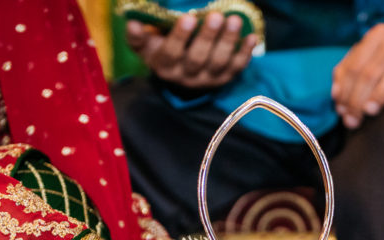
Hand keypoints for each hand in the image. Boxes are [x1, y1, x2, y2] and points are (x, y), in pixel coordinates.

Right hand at [125, 12, 256, 89]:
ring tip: (234, 20)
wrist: (179, 70)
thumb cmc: (160, 47)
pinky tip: (251, 37)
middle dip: (207, 37)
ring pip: (219, 63)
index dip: (179, 37)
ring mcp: (207, 79)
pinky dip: (245, 53)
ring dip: (228, 41)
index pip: (170, 54)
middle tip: (216, 16)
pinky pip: (237, 67)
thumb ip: (137, 36)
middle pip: (197, 59)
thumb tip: (132, 23)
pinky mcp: (224, 78)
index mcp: (164, 66)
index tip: (187, 18)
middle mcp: (185, 76)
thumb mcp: (146, 44)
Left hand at [331, 24, 383, 128]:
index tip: (342, 113)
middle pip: (371, 71)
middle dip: (358, 98)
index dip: (345, 91)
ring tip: (371, 111)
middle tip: (353, 121)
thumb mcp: (376, 58)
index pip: (354, 67)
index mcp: (377, 37)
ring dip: (381, 92)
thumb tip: (337, 99)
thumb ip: (353, 73)